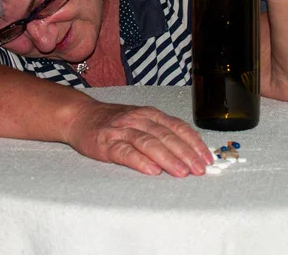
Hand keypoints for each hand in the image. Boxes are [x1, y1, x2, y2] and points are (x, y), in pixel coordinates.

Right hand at [65, 100, 212, 176]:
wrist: (80, 116)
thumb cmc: (114, 121)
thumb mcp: (141, 119)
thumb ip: (163, 131)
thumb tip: (191, 148)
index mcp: (150, 114)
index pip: (177, 127)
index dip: (194, 143)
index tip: (207, 158)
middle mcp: (138, 119)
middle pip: (166, 136)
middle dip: (186, 153)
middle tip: (199, 170)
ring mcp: (122, 131)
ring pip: (149, 142)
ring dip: (168, 158)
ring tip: (182, 172)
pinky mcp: (106, 143)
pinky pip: (125, 152)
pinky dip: (140, 161)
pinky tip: (152, 170)